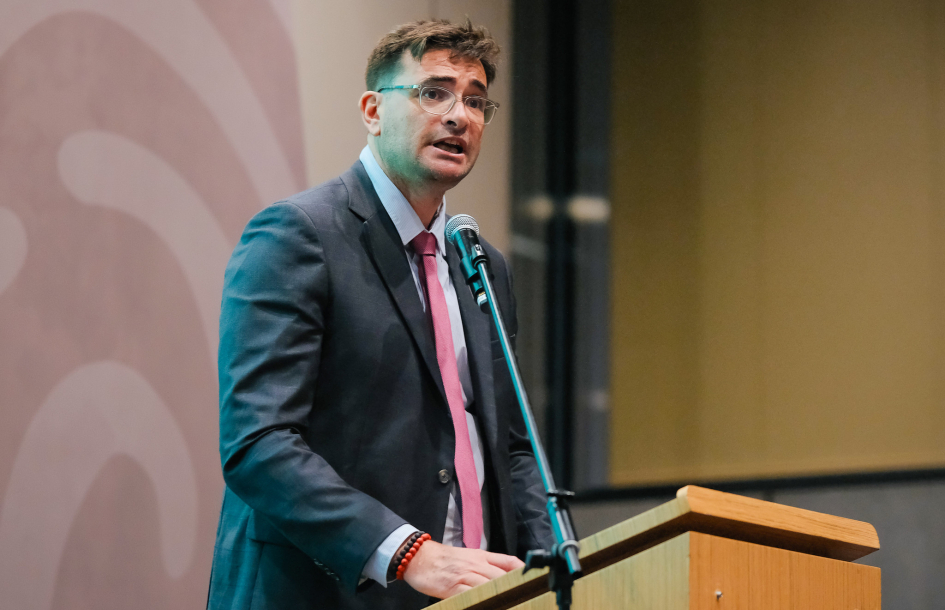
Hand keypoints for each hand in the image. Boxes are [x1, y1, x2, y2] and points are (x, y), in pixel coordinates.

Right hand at [402, 540, 524, 598]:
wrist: (419, 557)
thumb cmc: (444, 560)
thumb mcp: (469, 557)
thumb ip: (486, 565)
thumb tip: (504, 578)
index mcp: (482, 556)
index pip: (509, 561)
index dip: (523, 571)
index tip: (535, 581)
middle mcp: (476, 564)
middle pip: (503, 576)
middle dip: (516, 588)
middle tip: (529, 599)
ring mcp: (465, 575)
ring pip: (490, 586)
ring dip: (502, 597)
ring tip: (514, 605)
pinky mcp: (453, 586)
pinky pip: (470, 596)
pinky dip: (480, 602)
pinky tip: (488, 606)